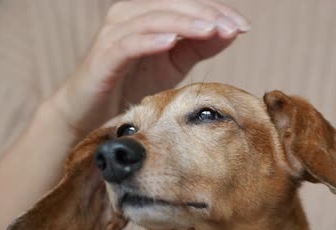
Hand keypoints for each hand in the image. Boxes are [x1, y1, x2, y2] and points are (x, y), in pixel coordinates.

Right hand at [47, 0, 249, 135]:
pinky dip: (152, 41)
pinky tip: (172, 43)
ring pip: (154, 19)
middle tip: (234, 27)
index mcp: (147, 12)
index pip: (186, 4)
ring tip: (211, 30)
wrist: (91, 113)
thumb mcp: (173, 64)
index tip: (244, 26)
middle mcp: (129, 14)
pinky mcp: (104, 55)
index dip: (216, 11)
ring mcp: (114, 33)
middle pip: (172, 5)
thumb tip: (231, 31)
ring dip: (185, 24)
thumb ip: (198, 46)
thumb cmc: (132, 84)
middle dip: (207, 15)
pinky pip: (130, 43)